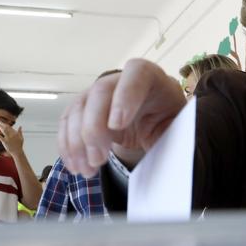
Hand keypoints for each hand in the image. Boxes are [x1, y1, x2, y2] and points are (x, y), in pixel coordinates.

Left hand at [0, 122, 25, 155]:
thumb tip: (20, 127)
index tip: (2, 122)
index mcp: (15, 133)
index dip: (5, 124)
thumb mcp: (21, 137)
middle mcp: (12, 134)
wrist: (17, 152)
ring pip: (3, 130)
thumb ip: (20, 132)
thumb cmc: (19, 145)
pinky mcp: (5, 142)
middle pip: (6, 127)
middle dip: (2, 123)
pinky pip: (0, 137)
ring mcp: (8, 138)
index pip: (9, 127)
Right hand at [58, 58, 185, 175]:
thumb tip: (174, 156)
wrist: (153, 116)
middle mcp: (119, 79)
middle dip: (94, 129)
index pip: (136, 74)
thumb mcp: (177, 125)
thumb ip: (174, 133)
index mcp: (149, 77)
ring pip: (78, 109)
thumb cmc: (167, 118)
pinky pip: (68, 123)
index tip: (117, 126)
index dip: (124, 97)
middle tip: (99, 159)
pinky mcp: (83, 108)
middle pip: (99, 93)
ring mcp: (97, 92)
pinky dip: (68, 146)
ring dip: (77, 143)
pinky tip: (76, 166)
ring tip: (87, 170)